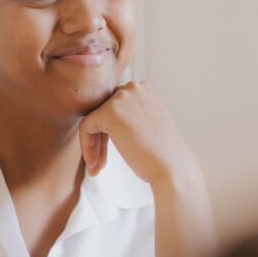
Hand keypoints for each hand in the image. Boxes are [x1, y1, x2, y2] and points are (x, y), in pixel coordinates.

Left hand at [78, 81, 200, 187]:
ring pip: (94, 120)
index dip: (111, 131)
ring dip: (93, 145)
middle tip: (101, 162)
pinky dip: (87, 147)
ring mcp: (121, 98)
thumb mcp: (150, 125)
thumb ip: (133, 116)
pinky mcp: (109, 112)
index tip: (111, 152)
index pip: (116, 106)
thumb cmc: (164, 155)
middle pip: (103, 111)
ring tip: (97, 167)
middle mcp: (134, 88)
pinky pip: (86, 128)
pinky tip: (95, 164)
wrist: (171, 168)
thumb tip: (112, 121)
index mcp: (145, 90)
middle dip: (101, 139)